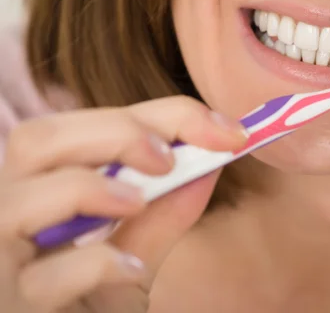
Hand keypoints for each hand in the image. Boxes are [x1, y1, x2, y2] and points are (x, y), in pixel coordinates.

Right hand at [0, 96, 247, 312]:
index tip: (226, 131)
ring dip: (92, 188)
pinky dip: (95, 265)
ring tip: (139, 202)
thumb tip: (208, 167)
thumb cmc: (92, 305)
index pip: (87, 126)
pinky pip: (43, 277)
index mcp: (39, 191)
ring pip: (22, 198)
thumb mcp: (132, 259)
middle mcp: (7, 215)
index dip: (161, 116)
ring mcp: (0, 260)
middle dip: (118, 134)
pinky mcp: (9, 306)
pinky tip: (130, 271)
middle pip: (38, 139)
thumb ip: (162, 215)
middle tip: (172, 160)